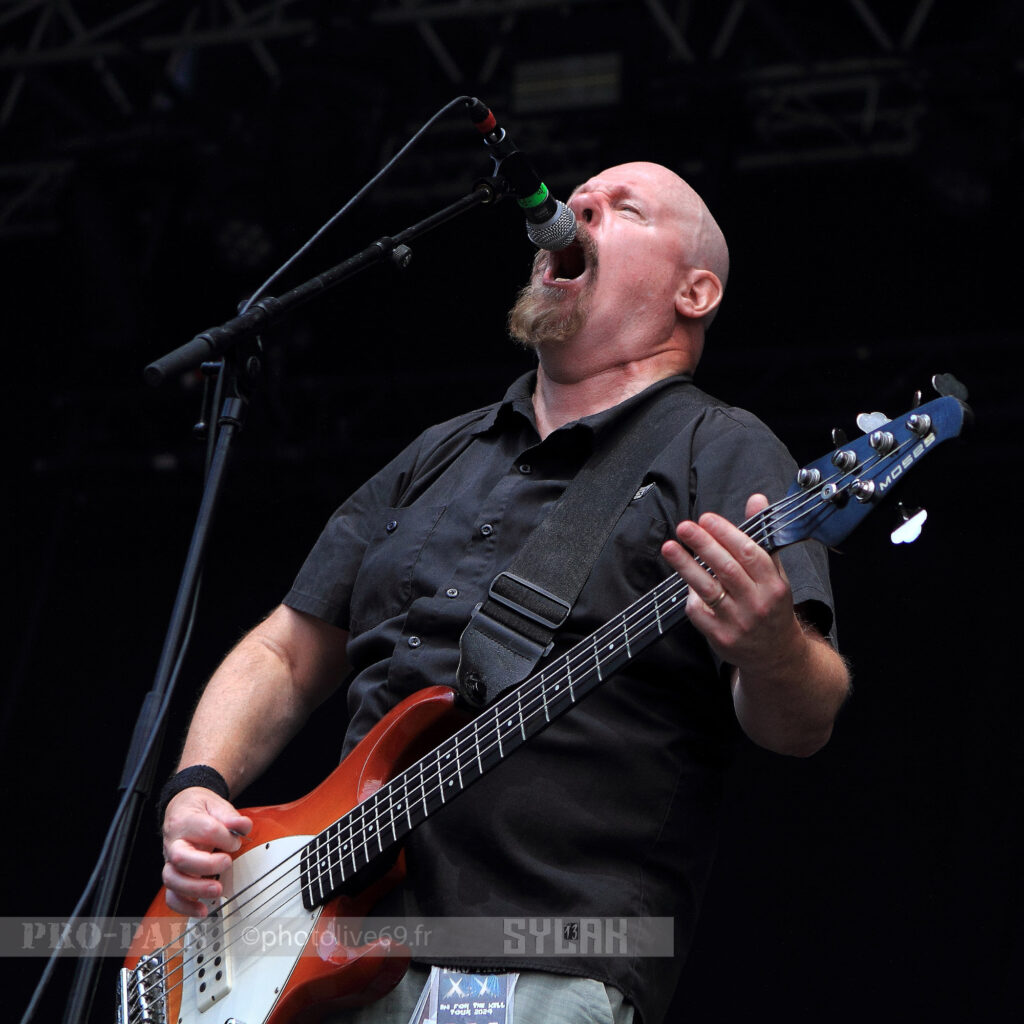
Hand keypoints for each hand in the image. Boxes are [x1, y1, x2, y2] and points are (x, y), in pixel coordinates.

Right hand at [161, 787, 252, 916]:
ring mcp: (170, 861)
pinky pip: (171, 896)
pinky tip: (202, 910)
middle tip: (226, 863)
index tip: (235, 840)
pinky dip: (185, 907)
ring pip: (172, 879)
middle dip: (206, 865)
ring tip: (216, 890)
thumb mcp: (216, 805)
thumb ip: (230, 816)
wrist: (181, 809)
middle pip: (181, 857)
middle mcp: (174, 842)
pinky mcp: (173, 875)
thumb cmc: (199, 809)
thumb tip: (243, 825)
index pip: (205, 829)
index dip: (224, 836)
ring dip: (195, 889)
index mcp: (185, 820)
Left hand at [661, 493, 801, 672]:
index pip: (749, 553)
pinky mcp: (721, 638)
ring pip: (708, 589)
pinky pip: (698, 611)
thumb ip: (761, 537)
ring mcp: (739, 623)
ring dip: (686, 566)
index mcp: (774, 585)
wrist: (777, 655)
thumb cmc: (771, 606)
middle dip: (703, 545)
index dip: (726, 534)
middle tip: (685, 527)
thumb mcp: (775, 573)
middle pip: (726, 569)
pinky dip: (690, 595)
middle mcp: (758, 604)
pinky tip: (686, 583)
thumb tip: (756, 499)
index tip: (707, 519)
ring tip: (670, 547)